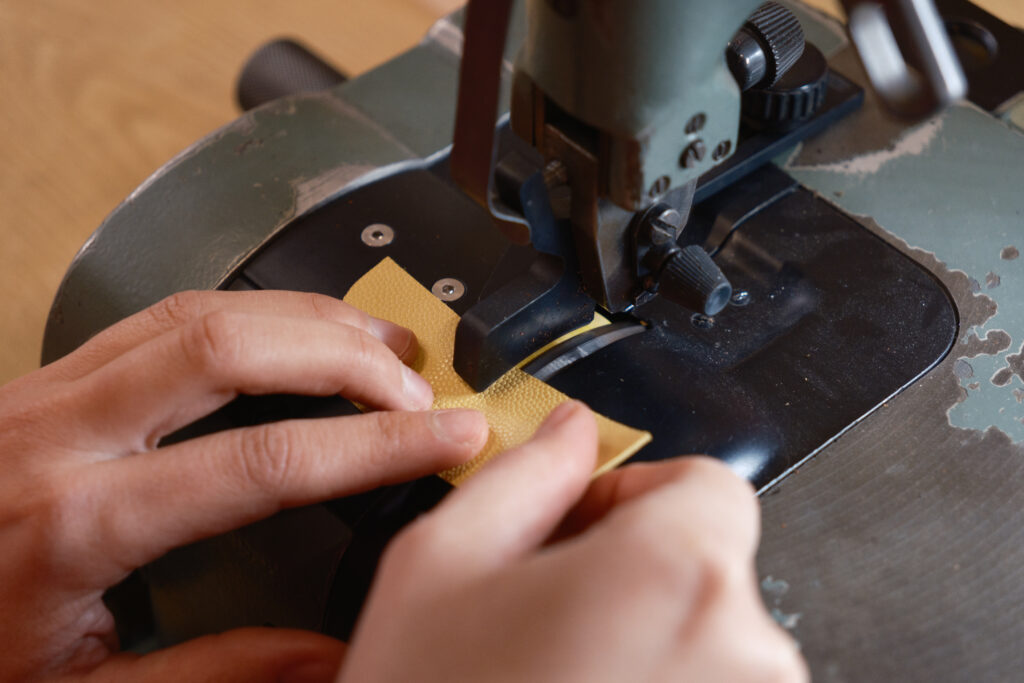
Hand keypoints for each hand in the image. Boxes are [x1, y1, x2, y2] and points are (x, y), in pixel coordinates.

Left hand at [0, 290, 487, 682]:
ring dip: (305, 317)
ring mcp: (44, 393)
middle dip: (346, 354)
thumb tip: (328, 655)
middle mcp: (55, 436)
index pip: (264, 462)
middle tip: (420, 382)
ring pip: (196, 309)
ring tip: (382, 340)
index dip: (376, 446)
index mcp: (73, 524)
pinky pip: (161, 314)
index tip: (448, 436)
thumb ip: (215, 674)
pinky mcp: (45, 379)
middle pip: (228, 346)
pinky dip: (249, 310)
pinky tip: (294, 329)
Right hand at [339, 401, 806, 682]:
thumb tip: (568, 432)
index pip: (708, 482)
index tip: (587, 530)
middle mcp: (743, 652)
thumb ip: (520, 476)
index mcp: (673, 572)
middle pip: (708, 568)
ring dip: (648, 650)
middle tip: (548, 623)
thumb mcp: (437, 570)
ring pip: (710, 647)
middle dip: (634, 579)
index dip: (636, 495)